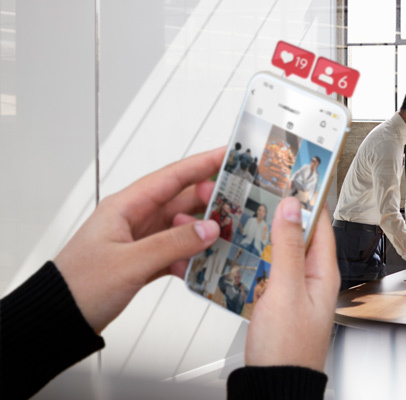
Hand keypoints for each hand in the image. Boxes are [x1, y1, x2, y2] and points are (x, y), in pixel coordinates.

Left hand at [53, 147, 225, 333]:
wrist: (58, 319)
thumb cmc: (81, 286)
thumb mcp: (131, 262)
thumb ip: (173, 244)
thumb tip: (210, 228)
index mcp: (125, 207)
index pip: (171, 177)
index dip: (202, 164)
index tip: (229, 154)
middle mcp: (134, 219)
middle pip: (181, 201)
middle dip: (210, 201)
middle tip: (236, 204)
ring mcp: (139, 241)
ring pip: (181, 228)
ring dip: (203, 233)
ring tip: (226, 236)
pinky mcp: (143, 262)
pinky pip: (176, 252)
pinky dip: (191, 258)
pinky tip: (201, 267)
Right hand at [245, 198, 339, 372]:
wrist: (274, 387)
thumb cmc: (288, 350)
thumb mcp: (286, 291)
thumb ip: (288, 248)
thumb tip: (292, 207)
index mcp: (323, 271)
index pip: (318, 222)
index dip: (306, 196)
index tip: (291, 174)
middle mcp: (311, 277)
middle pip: (295, 233)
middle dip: (278, 212)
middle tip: (259, 189)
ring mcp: (292, 289)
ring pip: (277, 250)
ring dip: (261, 234)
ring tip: (242, 214)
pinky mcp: (275, 301)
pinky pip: (264, 270)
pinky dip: (250, 257)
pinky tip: (233, 251)